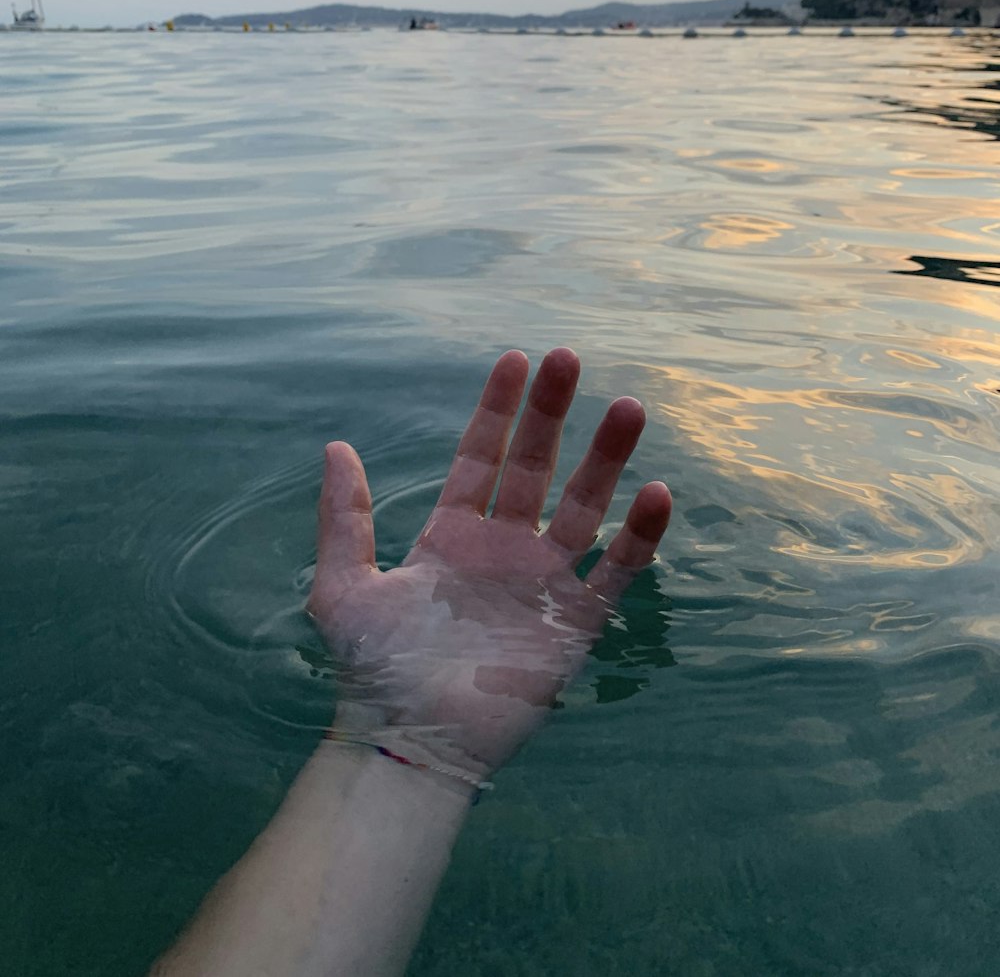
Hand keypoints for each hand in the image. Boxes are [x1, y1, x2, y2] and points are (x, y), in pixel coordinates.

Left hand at [306, 348, 671, 783]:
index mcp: (452, 534)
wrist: (409, 744)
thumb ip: (343, 518)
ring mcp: (541, 584)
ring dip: (607, 460)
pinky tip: (656, 494)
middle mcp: (502, 549)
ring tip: (628, 408)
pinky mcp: (573, 625)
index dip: (498, 409)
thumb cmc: (371, 672)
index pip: (482, 455)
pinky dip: (638, 536)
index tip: (516, 361)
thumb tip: (336, 445)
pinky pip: (615, 572)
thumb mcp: (341, 588)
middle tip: (569, 359)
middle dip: (552, 414)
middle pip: (537, 467)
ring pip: (585, 508)